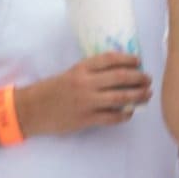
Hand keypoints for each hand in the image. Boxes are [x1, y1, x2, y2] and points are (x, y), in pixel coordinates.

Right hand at [19, 53, 152, 136]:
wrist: (30, 110)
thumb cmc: (52, 90)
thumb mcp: (71, 73)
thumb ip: (92, 72)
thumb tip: (121, 71)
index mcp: (81, 68)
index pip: (111, 59)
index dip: (128, 59)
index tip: (139, 61)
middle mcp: (85, 83)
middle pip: (121, 77)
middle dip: (139, 78)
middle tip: (148, 79)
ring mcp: (86, 101)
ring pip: (121, 97)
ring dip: (138, 95)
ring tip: (147, 94)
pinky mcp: (85, 119)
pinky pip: (112, 117)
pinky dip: (124, 114)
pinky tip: (129, 113)